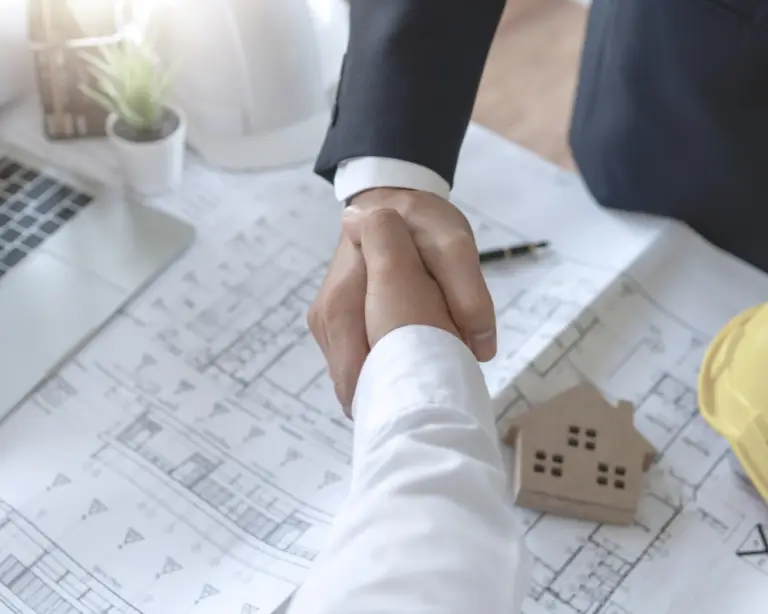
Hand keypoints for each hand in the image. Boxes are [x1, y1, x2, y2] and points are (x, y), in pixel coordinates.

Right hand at [308, 188, 495, 411]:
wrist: (391, 200)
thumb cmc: (422, 223)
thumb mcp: (454, 245)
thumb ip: (467, 291)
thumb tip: (482, 348)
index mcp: (346, 299)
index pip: (353, 372)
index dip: (384, 395)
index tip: (417, 406)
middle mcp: (327, 314)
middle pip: (352, 381)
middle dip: (386, 396)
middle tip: (425, 398)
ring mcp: (326, 321)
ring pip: (353, 376)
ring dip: (382, 385)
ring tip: (418, 384)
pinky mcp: (333, 325)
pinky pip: (354, 362)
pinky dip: (378, 371)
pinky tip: (402, 365)